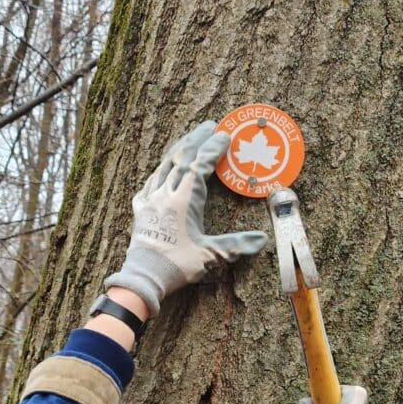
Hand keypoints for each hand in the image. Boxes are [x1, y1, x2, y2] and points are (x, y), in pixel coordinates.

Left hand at [104, 121, 268, 315]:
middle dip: (197, 140)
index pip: (199, 165)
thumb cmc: (176, 266)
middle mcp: (165, 194)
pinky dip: (161, 169)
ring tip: (190, 139)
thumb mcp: (210, 256)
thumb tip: (262, 240)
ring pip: (164, 165)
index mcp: (183, 201)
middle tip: (210, 126)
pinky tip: (163, 169)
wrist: (143, 277)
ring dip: (178, 149)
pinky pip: (151, 181)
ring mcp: (149, 200)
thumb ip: (236, 245)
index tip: (225, 136)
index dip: (213, 149)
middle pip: (181, 157)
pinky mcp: (139, 209)